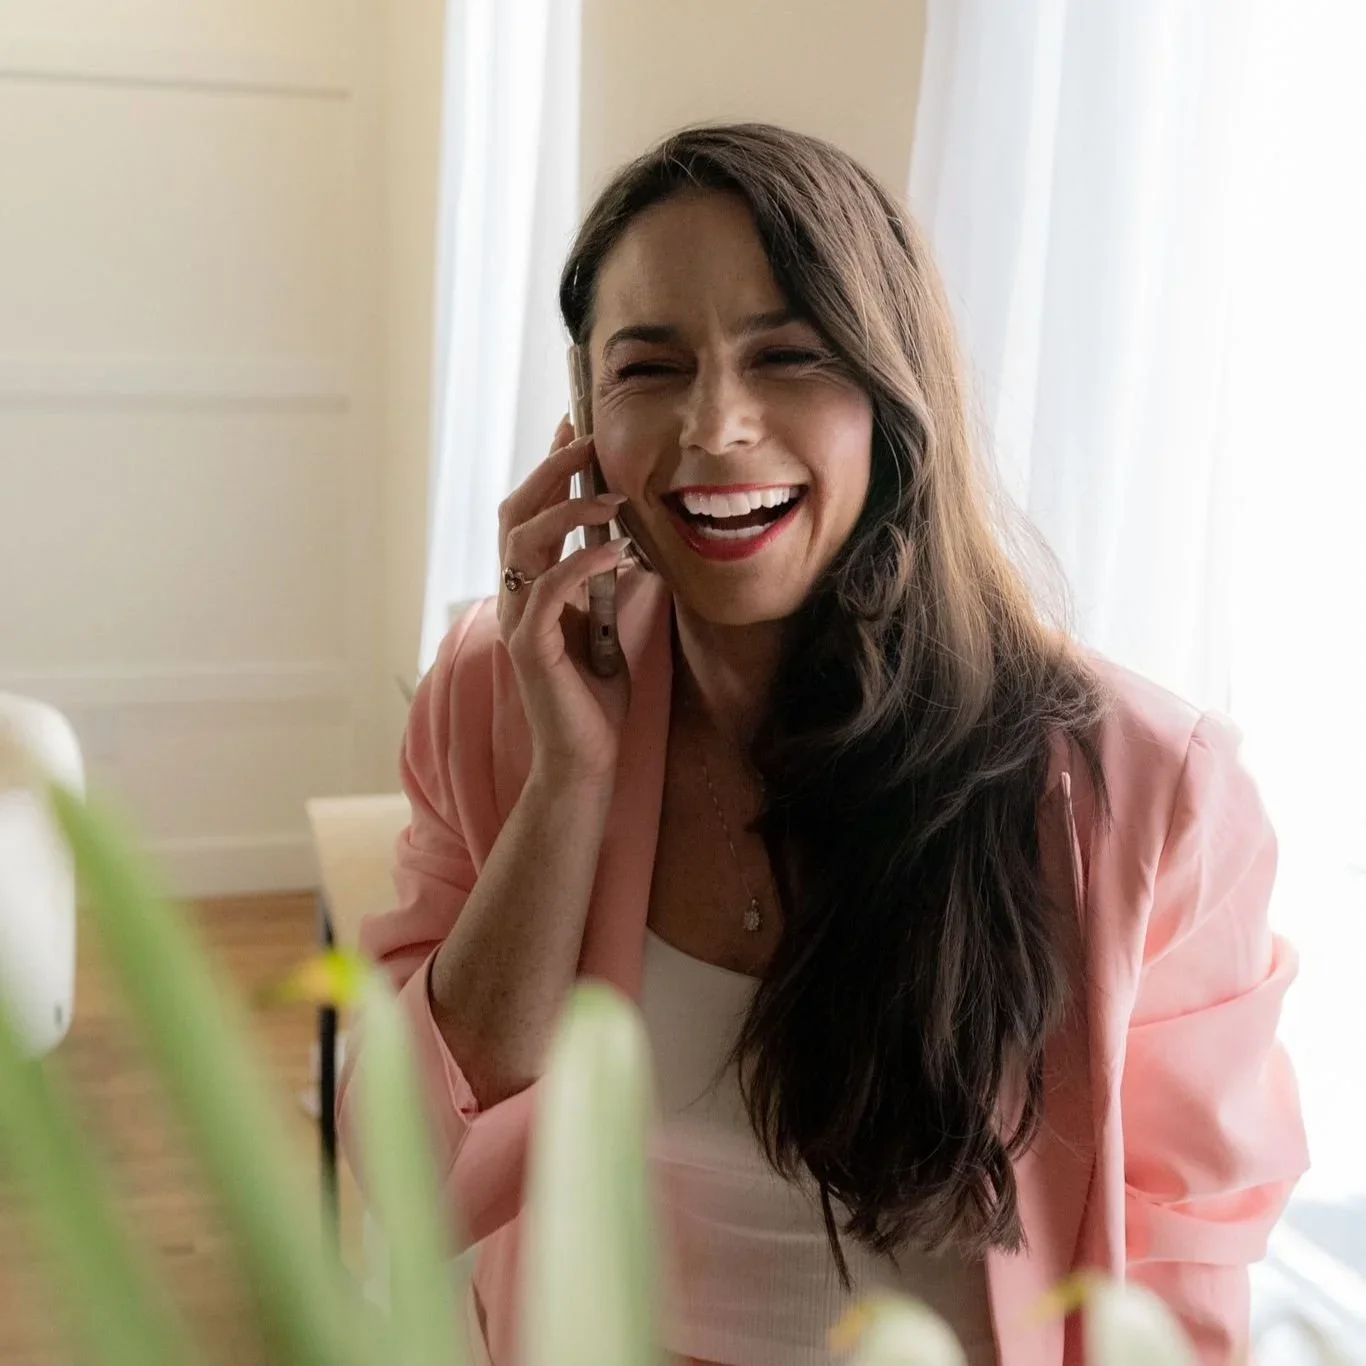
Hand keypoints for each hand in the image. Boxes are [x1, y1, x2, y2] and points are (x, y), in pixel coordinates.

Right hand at [497, 418, 632, 789]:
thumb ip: (601, 585)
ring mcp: (517, 622)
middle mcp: (514, 599)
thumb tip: (621, 541)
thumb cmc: (596, 699)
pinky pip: (549, 591)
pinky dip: (581, 564)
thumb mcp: (605, 626)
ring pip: (523, 545)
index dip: (547, 469)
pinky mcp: (530, 649)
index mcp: (530, 590)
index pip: (529, 515)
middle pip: (515, 516)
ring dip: (567, 511)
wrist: (586, 759)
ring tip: (611, 496)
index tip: (573, 428)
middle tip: (587, 441)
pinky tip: (617, 553)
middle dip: (550, 471)